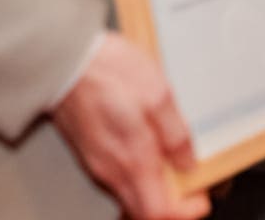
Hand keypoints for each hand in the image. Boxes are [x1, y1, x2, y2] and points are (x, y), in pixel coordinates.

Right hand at [52, 33, 209, 219]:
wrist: (62, 61)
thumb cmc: (107, 72)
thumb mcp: (157, 95)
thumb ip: (175, 134)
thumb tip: (188, 162)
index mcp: (131, 161)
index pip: (156, 214)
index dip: (183, 212)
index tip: (201, 197)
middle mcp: (111, 170)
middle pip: (144, 209)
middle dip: (174, 203)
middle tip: (196, 182)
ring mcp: (98, 163)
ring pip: (132, 194)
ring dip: (158, 188)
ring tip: (180, 164)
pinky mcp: (92, 151)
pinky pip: (120, 176)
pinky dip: (142, 174)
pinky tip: (155, 150)